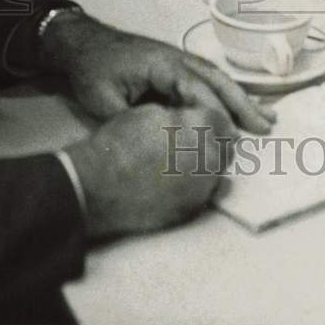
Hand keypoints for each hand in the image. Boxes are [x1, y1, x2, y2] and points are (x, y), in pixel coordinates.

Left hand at [42, 11, 274, 133]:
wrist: (82, 42)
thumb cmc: (92, 70)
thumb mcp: (102, 101)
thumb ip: (131, 121)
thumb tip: (159, 144)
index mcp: (162, 64)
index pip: (196, 88)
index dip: (215, 111)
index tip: (232, 135)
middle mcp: (177, 58)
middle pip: (216, 80)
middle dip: (242, 104)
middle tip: (265, 127)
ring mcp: (179, 59)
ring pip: (217, 78)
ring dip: (241, 98)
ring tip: (267, 119)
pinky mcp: (176, 66)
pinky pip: (208, 79)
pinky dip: (227, 93)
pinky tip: (242, 106)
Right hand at [65, 102, 234, 238]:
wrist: (98, 186)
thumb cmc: (120, 144)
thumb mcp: (151, 113)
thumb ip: (180, 117)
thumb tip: (191, 121)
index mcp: (201, 128)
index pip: (223, 121)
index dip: (211, 120)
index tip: (202, 120)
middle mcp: (210, 159)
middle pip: (226, 149)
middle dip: (214, 143)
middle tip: (192, 140)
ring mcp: (202, 188)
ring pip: (217, 173)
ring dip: (206, 165)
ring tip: (181, 161)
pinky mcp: (190, 211)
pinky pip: (203, 195)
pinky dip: (195, 186)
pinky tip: (174, 181)